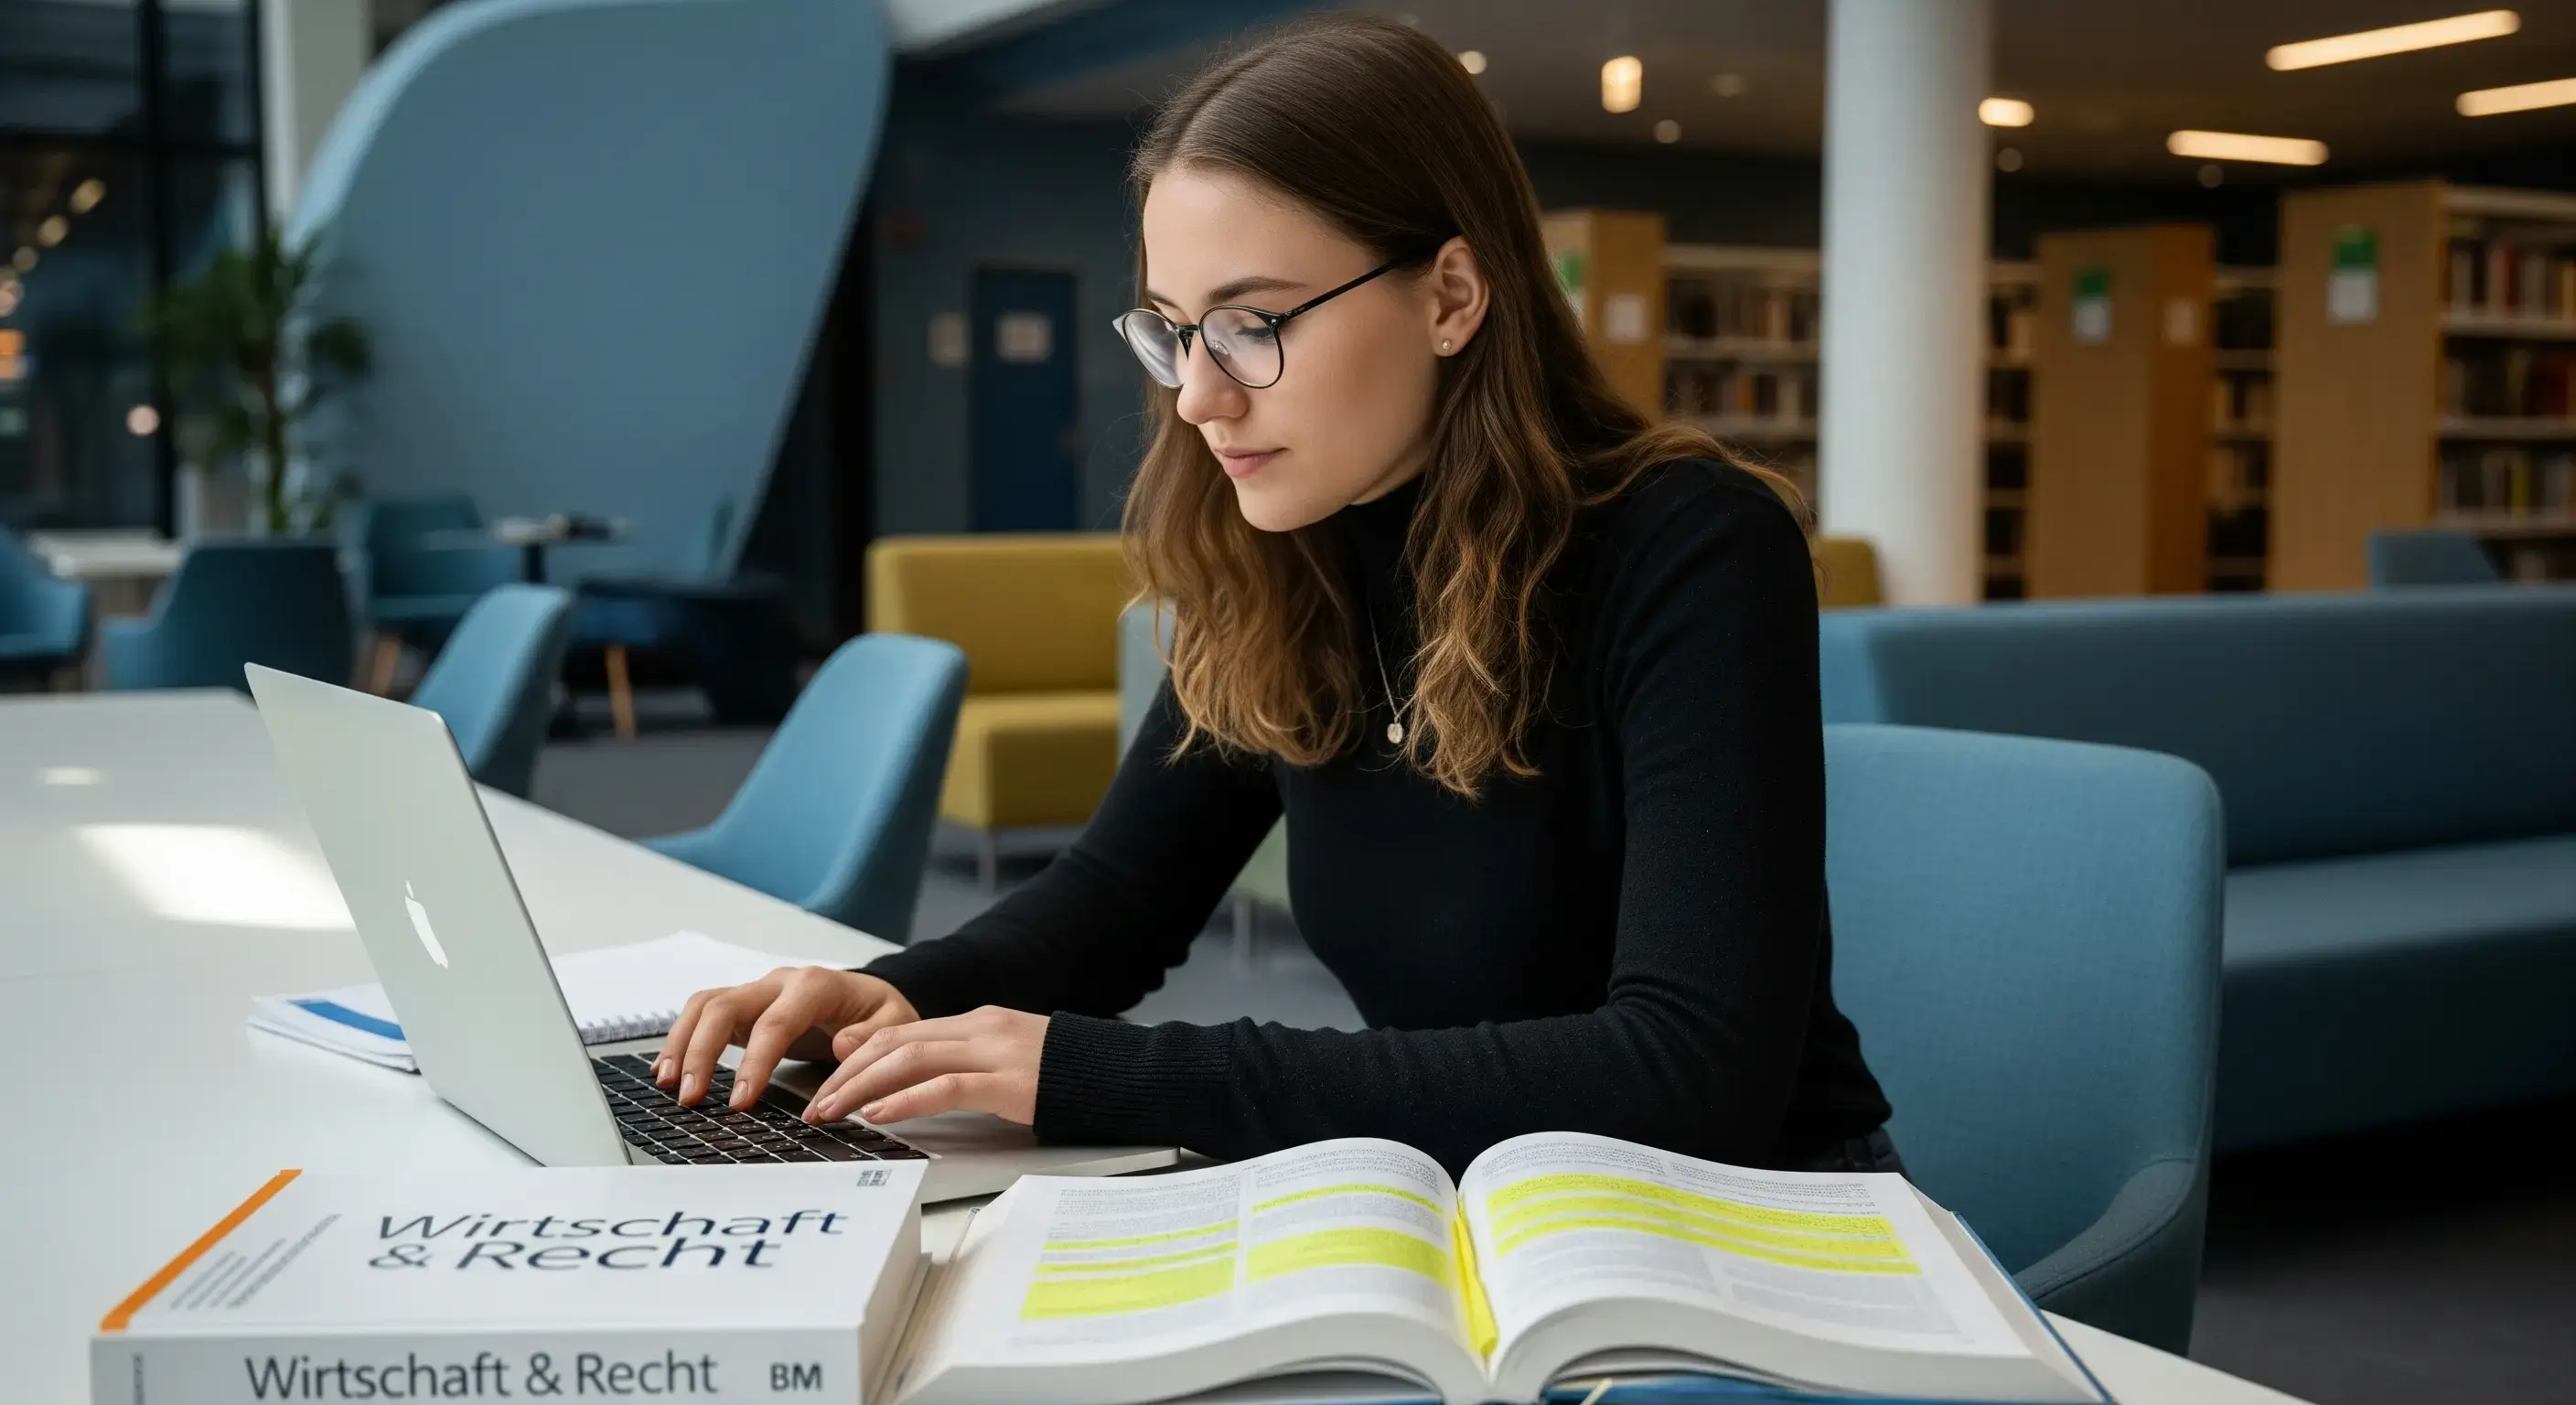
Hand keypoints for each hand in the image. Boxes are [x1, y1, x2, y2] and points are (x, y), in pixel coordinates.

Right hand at [653, 967, 918, 1108]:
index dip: (754, 1062)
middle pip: (726, 1006)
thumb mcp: (895, 1024)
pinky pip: (704, 1015)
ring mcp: (758, 992)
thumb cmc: (880, 1013)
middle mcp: (779, 983)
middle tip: (691, 1096)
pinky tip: (669, 1068)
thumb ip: (873, 1036)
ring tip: (667, 1084)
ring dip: (683, 1043)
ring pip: (706, 1006)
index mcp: (815, 985)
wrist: (870, 997)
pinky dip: (683, 1039)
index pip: (775, 1022)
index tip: (741, 1101)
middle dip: (703, 1052)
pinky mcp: (744, 1007)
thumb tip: (843, 1046)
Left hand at [801, 1005, 1048, 1126]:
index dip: (856, 1059)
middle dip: (847, 1076)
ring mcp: (996, 1052)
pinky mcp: (1010, 1082)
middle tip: (817, 1106)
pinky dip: (906, 1100)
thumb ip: (966, 1064)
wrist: (1126, 1075)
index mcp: (979, 1022)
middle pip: (895, 1043)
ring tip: (834, 1113)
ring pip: (910, 1060)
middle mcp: (981, 1028)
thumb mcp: (1010, 1063)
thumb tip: (914, 1084)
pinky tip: (881, 1115)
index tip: (827, 1084)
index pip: (900, 1033)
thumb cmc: (1070, 1078)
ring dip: (862, 1089)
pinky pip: (946, 1087)